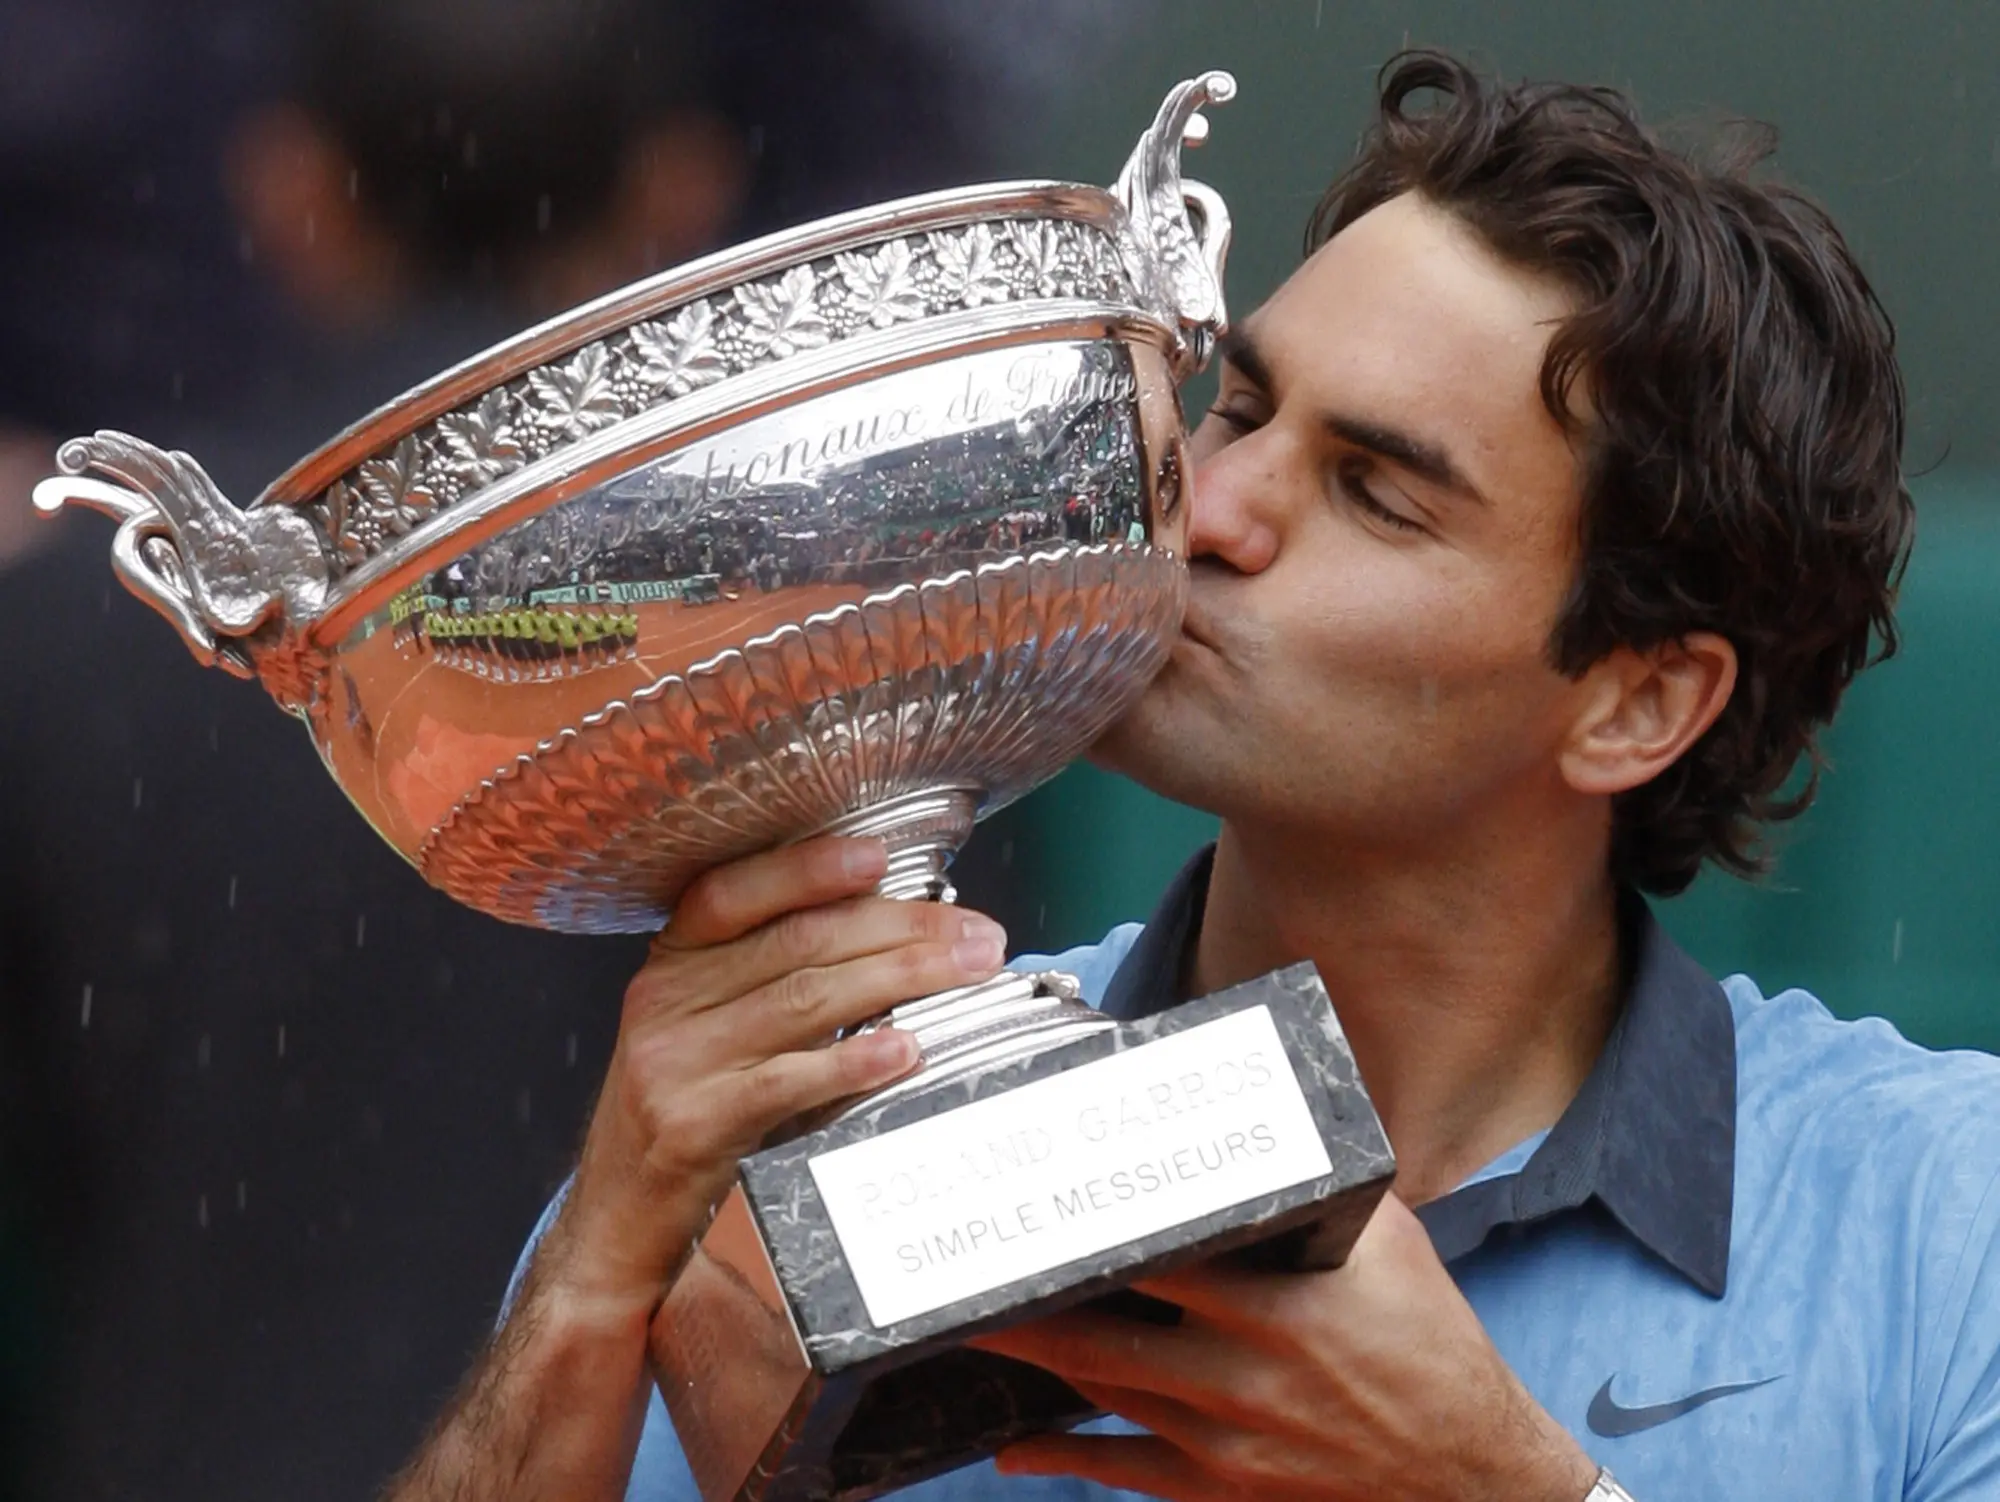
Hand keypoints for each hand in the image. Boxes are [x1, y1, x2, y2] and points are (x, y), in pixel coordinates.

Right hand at [541, 835, 1009, 1324]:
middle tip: (976, 935)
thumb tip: (895, 934)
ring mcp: (675, 1062)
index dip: (807, 869)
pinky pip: (787, 1082)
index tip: (880, 857)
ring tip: (965, 973)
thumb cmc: (687, 1105)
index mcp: (672, 961)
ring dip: (899, 981)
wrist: (616, 1212)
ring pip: (804, 1002)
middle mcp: (665, 1000)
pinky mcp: (694, 1125)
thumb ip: (774, 976)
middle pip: (796, 944)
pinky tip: (903, 1049)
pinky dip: (852, 1061)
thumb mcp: (709, 1025)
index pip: (734, 891)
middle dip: (899, 930)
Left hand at [969, 1193, 1596, 1500]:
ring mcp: (1226, 1444)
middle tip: (960, 1263)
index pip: (1161, 1259)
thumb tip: (1273, 1097)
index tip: (1031, 1202)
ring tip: (965, 1321)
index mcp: (1283, 1309)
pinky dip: (1059, 1458)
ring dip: (1031, 1361)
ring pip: (1103, 1395)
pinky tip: (1011, 1442)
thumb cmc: (1430, 1345)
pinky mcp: (1220, 1493)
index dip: (1089, 1232)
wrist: (1469, 1481)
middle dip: (1026, 1303)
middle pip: (1104, 1336)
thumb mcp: (1391, 1245)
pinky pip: (1122, 1473)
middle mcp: (1244, 1378)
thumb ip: (1321, 1182)